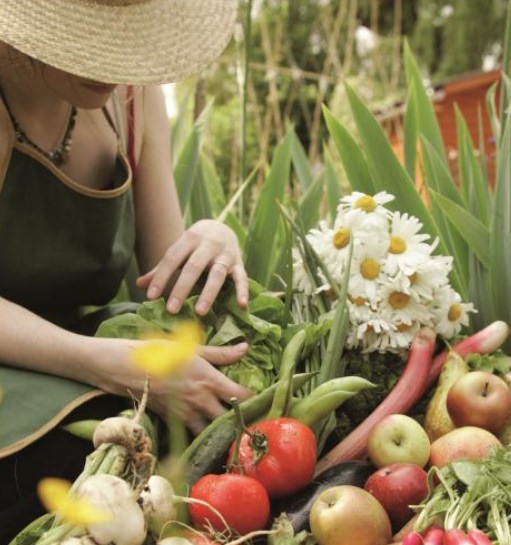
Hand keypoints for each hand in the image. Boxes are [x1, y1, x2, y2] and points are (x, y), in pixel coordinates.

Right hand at [86, 337, 250, 434]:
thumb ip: (220, 353)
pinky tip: (206, 429)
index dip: (255, 399)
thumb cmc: (157, 352)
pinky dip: (202, 433)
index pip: (241, 395)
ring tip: (231, 427)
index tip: (262, 399)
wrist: (122, 368)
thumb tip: (245, 348)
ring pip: (211, 431)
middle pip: (229, 418)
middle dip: (241, 420)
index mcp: (208, 379)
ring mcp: (185, 413)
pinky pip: (192, 432)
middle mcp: (200, 400)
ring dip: (221, 430)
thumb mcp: (190, 348)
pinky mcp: (172, 420)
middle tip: (251, 419)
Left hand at [136, 220, 247, 315]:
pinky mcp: (239, 264)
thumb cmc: (195, 245)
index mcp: (190, 239)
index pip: (172, 258)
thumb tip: (139, 284)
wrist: (223, 227)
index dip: (161, 277)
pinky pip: (241, 278)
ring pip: (217, 274)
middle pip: (194, 267)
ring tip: (199, 312)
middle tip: (171, 310)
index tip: (151, 296)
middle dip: (182, 288)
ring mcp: (225, 254)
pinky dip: (242, 290)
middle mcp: (208, 245)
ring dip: (208, 293)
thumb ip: (162, 267)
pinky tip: (242, 304)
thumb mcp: (179, 250)